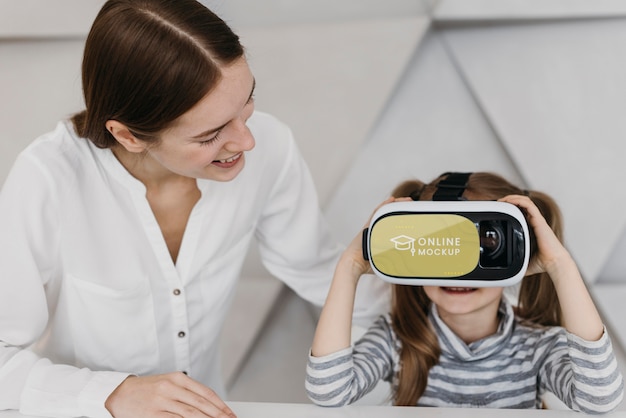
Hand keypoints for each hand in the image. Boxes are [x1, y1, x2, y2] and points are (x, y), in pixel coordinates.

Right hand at [105, 373, 235, 417]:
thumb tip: (209, 406)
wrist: (118, 393)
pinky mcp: (153, 414)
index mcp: (178, 378)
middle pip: (201, 404)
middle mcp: (171, 388)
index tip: (230, 414)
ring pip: (191, 414)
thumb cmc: (146, 389)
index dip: (221, 405)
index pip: (206, 393)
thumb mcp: (169, 383)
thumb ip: (188, 392)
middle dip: (218, 415)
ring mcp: (162, 401)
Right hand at [342, 197, 410, 282]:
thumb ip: (394, 260)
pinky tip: (391, 199)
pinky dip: (384, 205)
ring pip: (385, 211)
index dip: (402, 216)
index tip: (412, 214)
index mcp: (380, 235)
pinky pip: (377, 212)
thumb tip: (406, 267)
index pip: (393, 222)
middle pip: (390, 214)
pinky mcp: (368, 225)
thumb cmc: (366, 265)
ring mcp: (371, 226)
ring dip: (395, 204)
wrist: (354, 263)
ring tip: (407, 200)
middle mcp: (376, 228)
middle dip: (401, 208)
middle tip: (412, 204)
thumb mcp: (384, 261)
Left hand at [498, 194, 569, 276]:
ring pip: (526, 202)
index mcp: (532, 229)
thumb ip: (515, 262)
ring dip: (513, 198)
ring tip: (502, 199)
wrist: (554, 263)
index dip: (511, 208)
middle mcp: (535, 222)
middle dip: (510, 200)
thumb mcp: (523, 261)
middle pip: (523, 204)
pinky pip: (529, 205)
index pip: (522, 213)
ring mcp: (538, 220)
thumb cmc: (543, 263)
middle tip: (498, 202)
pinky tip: (509, 201)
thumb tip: (506, 270)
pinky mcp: (539, 221)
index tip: (500, 210)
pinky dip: (518, 200)